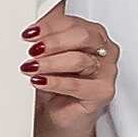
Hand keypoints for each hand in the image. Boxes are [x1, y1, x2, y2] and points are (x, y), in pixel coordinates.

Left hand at [23, 9, 118, 127]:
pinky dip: (55, 82)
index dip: (50, 26)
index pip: (74, 22)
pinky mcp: (103, 92)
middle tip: (32, 50)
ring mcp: (107, 71)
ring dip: (50, 63)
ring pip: (79, 60)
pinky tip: (40, 81)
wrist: (59, 113)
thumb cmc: (56, 82)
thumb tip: (32, 30)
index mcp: (94, 33)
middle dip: (53, 42)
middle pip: (82, 36)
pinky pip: (77, 85)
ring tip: (31, 67)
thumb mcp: (48, 55)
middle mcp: (104, 49)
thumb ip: (45, 38)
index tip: (30, 33)